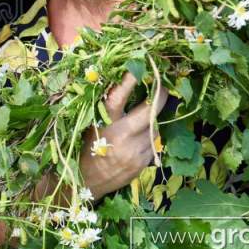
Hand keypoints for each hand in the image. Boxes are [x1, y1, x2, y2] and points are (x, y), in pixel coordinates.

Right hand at [79, 73, 167, 200]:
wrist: (87, 182)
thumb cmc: (85, 148)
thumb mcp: (89, 125)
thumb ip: (106, 110)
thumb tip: (124, 86)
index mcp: (103, 123)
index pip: (118, 96)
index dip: (130, 79)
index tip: (140, 66)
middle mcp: (121, 136)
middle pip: (149, 111)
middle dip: (159, 96)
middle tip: (162, 87)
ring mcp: (135, 151)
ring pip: (154, 128)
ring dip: (150, 122)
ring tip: (138, 124)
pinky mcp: (143, 163)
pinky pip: (152, 144)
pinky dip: (148, 138)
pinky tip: (136, 142)